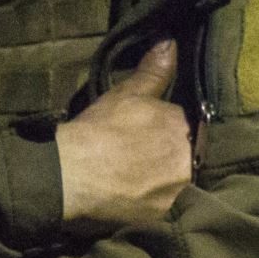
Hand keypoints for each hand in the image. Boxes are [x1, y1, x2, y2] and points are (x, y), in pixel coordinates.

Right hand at [54, 39, 191, 231]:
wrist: (71, 174)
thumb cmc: (97, 131)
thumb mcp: (126, 94)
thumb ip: (154, 71)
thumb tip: (170, 42)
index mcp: (181, 123)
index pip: (186, 128)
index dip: (167, 135)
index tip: (148, 142)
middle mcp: (188, 155)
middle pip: (187, 157)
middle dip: (171, 160)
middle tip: (143, 166)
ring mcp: (179, 187)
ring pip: (181, 183)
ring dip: (168, 184)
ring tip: (141, 185)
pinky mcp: (166, 214)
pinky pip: (171, 210)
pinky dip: (160, 206)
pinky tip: (142, 203)